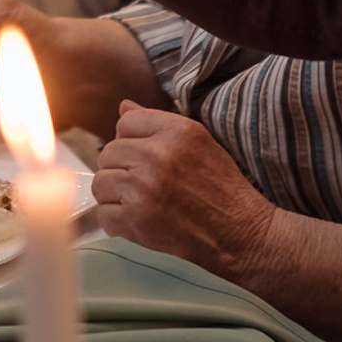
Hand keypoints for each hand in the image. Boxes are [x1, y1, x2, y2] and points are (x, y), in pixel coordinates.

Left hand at [91, 102, 275, 281]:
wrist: (241, 234)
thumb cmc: (223, 188)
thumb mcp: (200, 142)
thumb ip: (158, 123)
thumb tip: (123, 107)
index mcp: (176, 132)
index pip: (126, 122)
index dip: (132, 141)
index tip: (145, 158)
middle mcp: (156, 156)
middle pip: (109, 152)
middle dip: (122, 169)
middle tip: (144, 185)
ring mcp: (142, 188)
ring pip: (101, 183)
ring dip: (115, 196)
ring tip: (141, 203)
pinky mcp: (135, 220)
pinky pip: (103, 214)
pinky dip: (116, 222)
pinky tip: (139, 222)